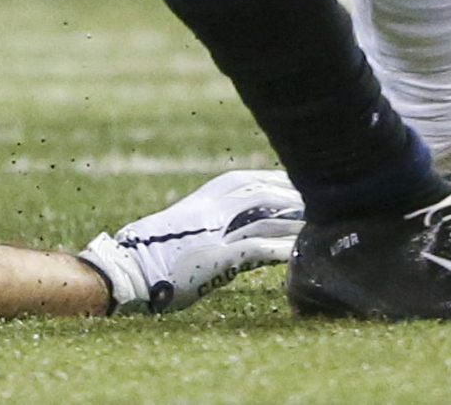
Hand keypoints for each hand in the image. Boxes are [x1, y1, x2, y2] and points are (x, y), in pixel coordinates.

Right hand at [81, 169, 301, 313]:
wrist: (128, 270)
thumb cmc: (151, 255)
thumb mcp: (183, 231)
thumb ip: (210, 226)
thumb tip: (238, 233)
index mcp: (201, 201)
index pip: (244, 182)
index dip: (273, 180)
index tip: (297, 181)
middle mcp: (209, 211)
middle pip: (259, 194)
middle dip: (291, 194)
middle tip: (322, 197)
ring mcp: (212, 233)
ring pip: (262, 218)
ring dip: (293, 220)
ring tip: (321, 221)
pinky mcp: (214, 258)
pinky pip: (253, 249)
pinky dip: (278, 248)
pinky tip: (299, 252)